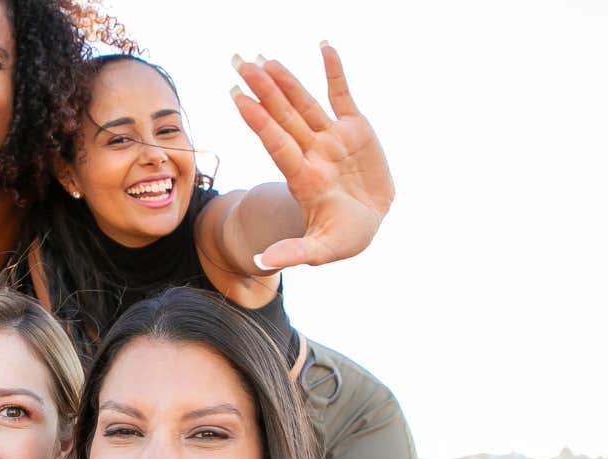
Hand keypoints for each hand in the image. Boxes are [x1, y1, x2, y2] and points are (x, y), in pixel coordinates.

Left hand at [230, 43, 393, 269]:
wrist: (369, 221)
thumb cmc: (344, 237)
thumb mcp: (323, 249)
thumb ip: (294, 252)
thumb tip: (261, 263)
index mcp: (304, 177)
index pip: (276, 144)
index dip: (258, 121)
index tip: (237, 98)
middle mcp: (312, 152)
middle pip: (283, 117)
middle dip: (262, 91)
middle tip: (239, 64)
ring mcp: (331, 138)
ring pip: (305, 104)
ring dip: (286, 81)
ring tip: (264, 59)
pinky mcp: (354, 128)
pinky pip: (342, 95)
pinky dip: (334, 71)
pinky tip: (324, 46)